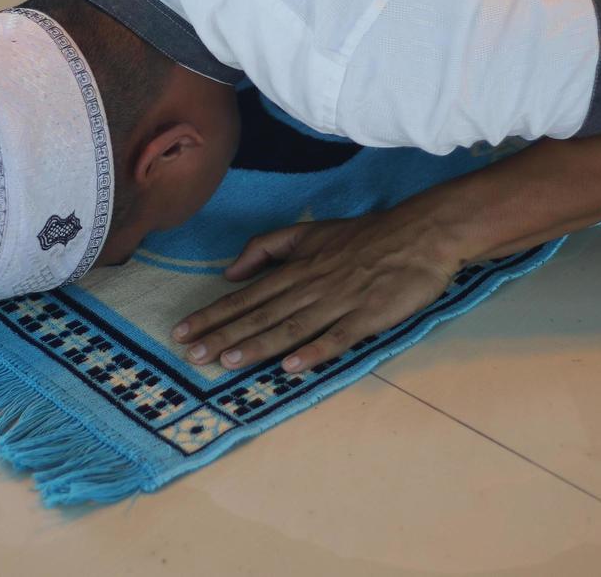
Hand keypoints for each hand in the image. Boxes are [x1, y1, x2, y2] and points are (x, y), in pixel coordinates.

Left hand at [171, 205, 460, 372]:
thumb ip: (267, 248)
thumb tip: (230, 271)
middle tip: (191, 355)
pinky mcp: (368, 316)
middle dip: (224, 335)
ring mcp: (339, 302)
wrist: (419, 234)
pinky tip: (290, 367)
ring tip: (227, 362)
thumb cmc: (362, 237)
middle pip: (261, 314)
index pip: (247, 296)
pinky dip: (313, 351)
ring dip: (258, 345)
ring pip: (291, 327)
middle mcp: (310, 286)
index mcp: (296, 269)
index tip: (182, 332)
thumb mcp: (309, 233)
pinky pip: (337, 337)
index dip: (214, 314)